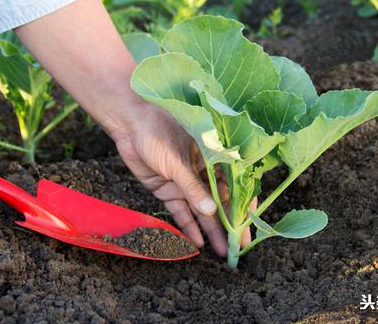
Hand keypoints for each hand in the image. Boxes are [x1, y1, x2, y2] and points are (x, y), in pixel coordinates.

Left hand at [112, 104, 253, 256]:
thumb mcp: (178, 160)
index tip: (248, 225)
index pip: (234, 185)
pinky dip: (188, 226)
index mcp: (213, 158)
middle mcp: (202, 173)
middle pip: (219, 202)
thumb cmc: (158, 131)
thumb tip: (211, 211)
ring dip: (211, 230)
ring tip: (221, 251)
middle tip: (238, 248)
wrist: (129, 125)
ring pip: (201, 210)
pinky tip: (197, 242)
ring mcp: (184, 183)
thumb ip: (193, 187)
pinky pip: (180, 211)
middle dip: (229, 224)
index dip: (242, 206)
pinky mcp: (167, 190)